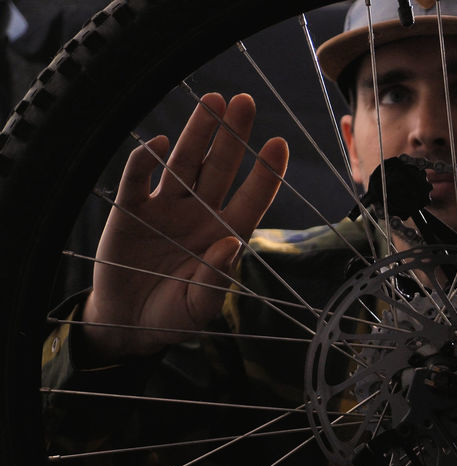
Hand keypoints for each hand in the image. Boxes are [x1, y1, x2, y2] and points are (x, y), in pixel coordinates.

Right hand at [81, 92, 288, 361]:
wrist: (129, 324)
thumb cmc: (174, 315)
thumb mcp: (201, 306)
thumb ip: (218, 278)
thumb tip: (231, 245)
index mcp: (226, 234)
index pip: (252, 197)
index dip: (266, 173)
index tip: (279, 144)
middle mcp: (200, 214)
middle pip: (220, 168)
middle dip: (232, 135)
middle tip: (243, 102)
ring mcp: (166, 209)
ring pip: (184, 164)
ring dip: (197, 134)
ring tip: (211, 102)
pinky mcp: (131, 211)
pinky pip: (138, 181)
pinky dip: (143, 162)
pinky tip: (156, 142)